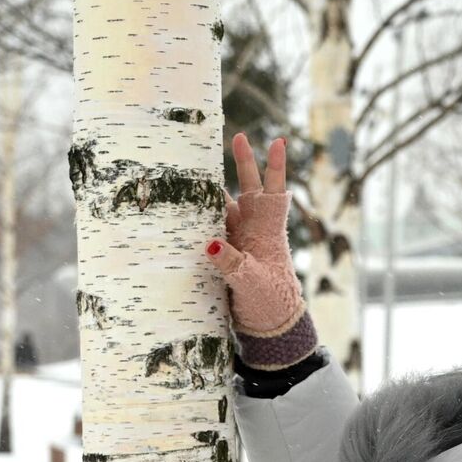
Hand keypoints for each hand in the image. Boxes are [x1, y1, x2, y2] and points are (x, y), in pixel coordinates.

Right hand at [205, 132, 300, 334]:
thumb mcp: (251, 282)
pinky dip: (199, 219)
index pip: (274, 192)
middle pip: (248, 189)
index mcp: (269, 230)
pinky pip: (211, 229)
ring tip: (197, 168)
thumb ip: (231, 262)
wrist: (269, 325)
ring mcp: (240, 240)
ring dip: (213, 191)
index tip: (278, 140)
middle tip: (236, 135)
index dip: (275, 167)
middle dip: (243, 163)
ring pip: (225, 207)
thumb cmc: (270, 302)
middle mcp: (255, 229)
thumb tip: (209, 243)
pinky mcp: (226, 254)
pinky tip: (183, 208)